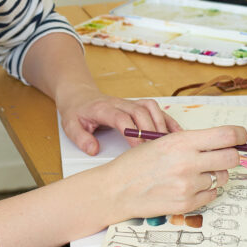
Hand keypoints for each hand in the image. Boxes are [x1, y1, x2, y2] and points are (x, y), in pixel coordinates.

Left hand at [57, 92, 181, 155]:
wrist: (79, 96)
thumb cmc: (77, 112)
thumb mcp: (70, 126)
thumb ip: (80, 138)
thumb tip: (93, 150)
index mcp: (103, 109)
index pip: (121, 118)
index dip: (132, 132)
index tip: (139, 147)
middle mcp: (119, 103)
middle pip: (140, 112)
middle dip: (150, 130)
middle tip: (157, 150)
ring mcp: (129, 103)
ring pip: (150, 107)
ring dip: (161, 123)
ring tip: (169, 143)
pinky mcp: (137, 105)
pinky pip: (155, 108)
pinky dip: (167, 119)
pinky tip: (176, 133)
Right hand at [99, 125, 246, 219]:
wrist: (117, 189)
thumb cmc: (137, 163)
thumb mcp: (163, 141)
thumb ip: (192, 141)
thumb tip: (223, 141)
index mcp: (181, 141)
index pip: (227, 136)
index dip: (240, 135)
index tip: (242, 137)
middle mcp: (188, 162)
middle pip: (232, 158)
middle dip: (230, 156)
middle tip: (221, 156)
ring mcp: (189, 185)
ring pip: (221, 177)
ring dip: (214, 174)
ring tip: (193, 173)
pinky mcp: (187, 203)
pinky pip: (211, 195)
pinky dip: (204, 191)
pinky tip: (187, 186)